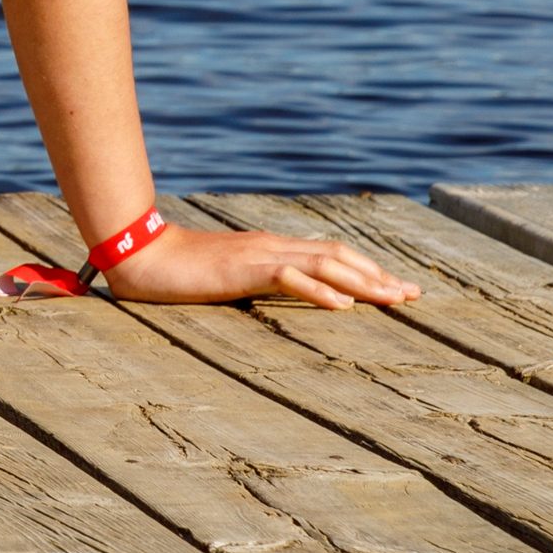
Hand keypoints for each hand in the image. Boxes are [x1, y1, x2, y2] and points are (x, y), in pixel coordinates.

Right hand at [100, 224, 417, 308]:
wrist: (138, 254)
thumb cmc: (175, 269)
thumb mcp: (225, 276)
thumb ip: (253, 279)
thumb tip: (283, 290)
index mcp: (267, 248)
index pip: (328, 253)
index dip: (365, 269)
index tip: (396, 287)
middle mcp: (270, 246)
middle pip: (337, 256)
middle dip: (378, 276)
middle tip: (414, 294)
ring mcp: (257, 255)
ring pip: (323, 263)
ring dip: (364, 281)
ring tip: (395, 298)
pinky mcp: (242, 269)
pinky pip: (288, 277)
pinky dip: (319, 290)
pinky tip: (342, 305)